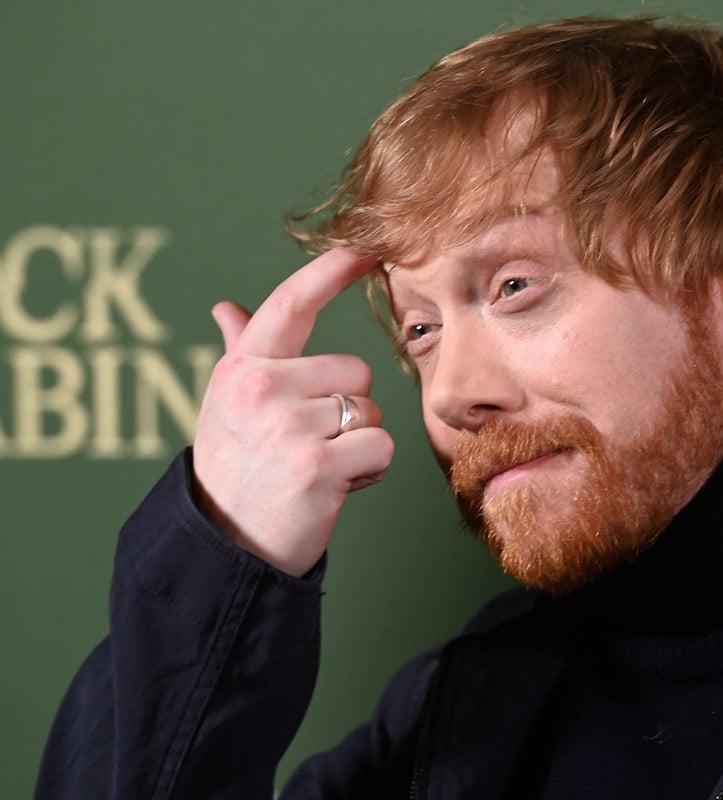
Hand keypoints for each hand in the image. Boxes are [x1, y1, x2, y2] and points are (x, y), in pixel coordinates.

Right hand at [192, 248, 394, 576]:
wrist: (226, 544)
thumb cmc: (237, 468)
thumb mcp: (227, 405)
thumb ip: (239, 353)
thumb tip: (226, 309)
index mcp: (242, 367)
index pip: (290, 305)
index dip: (329, 272)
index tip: (364, 248)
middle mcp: (260, 387)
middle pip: (356, 371)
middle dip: (349, 410)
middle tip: (310, 445)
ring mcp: (287, 425)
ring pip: (371, 412)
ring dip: (358, 444)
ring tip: (317, 467)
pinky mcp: (317, 464)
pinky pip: (381, 447)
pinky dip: (369, 472)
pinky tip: (333, 487)